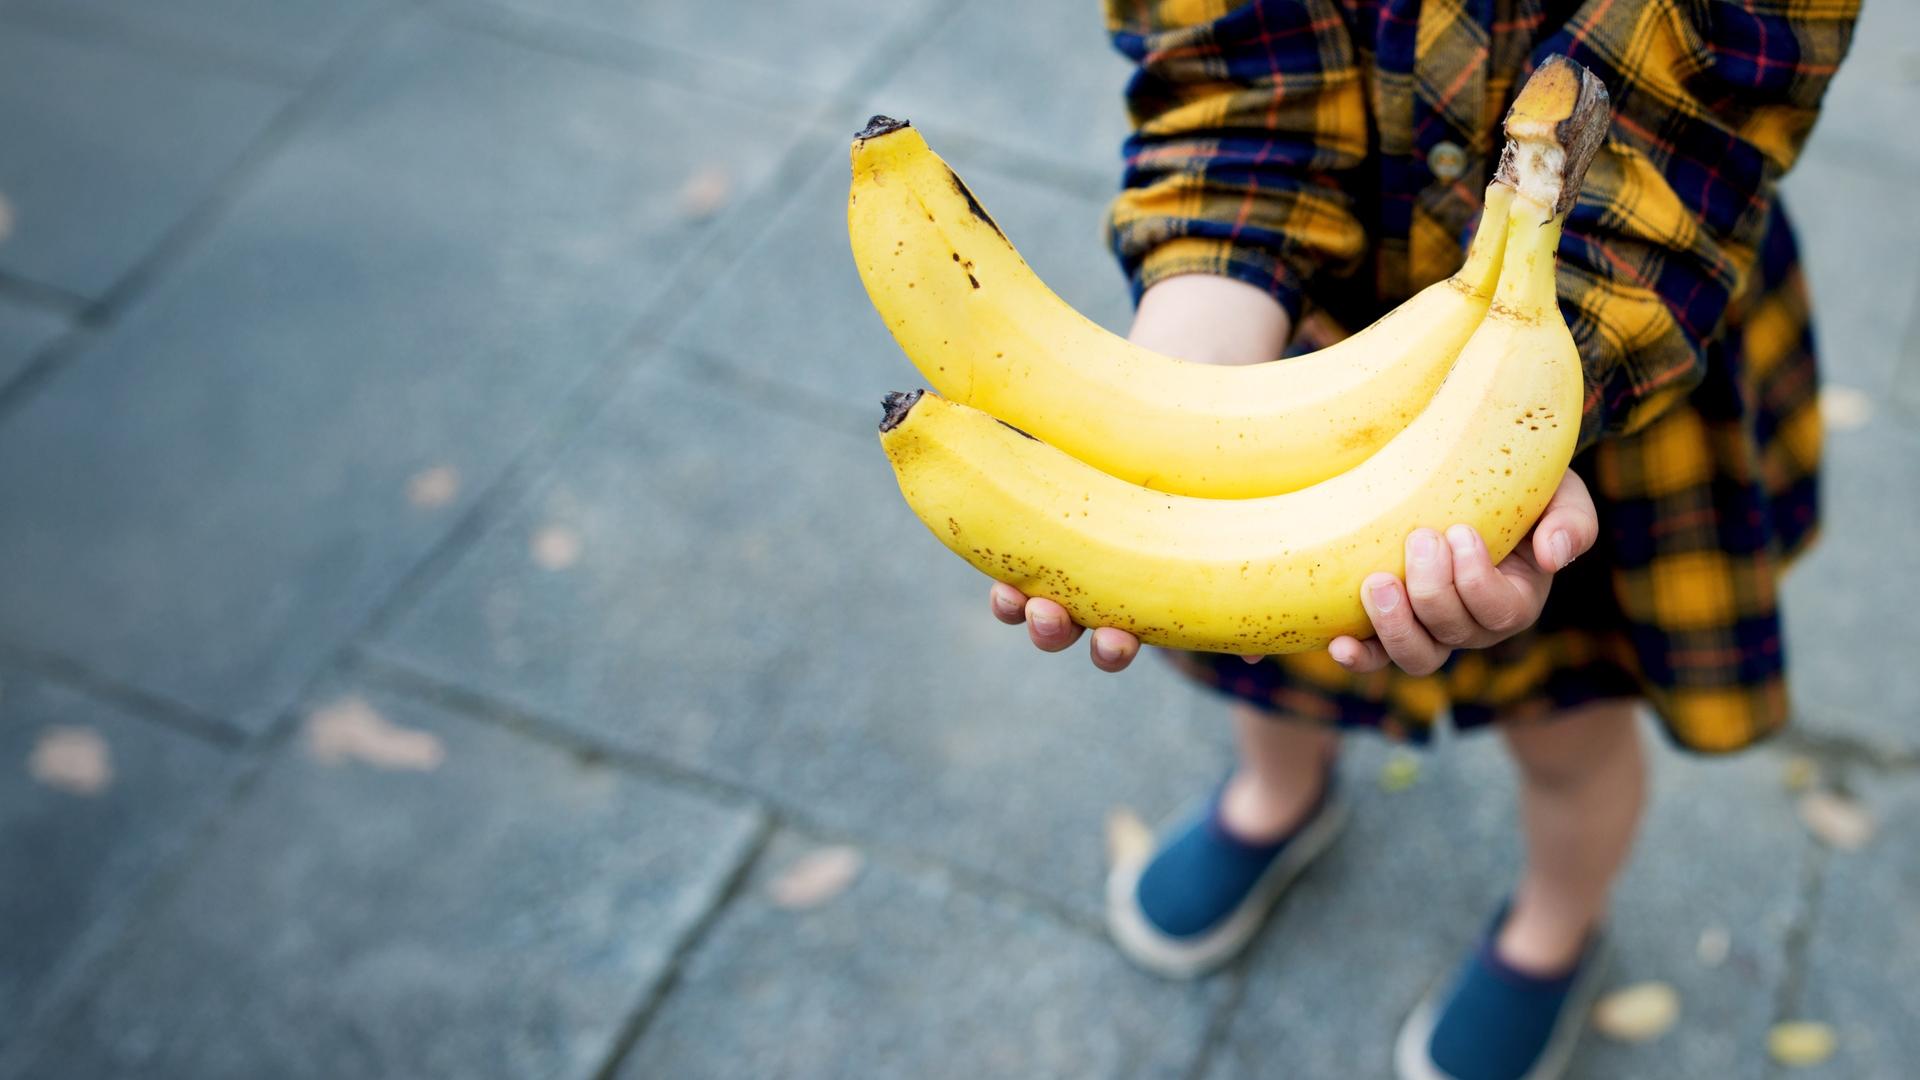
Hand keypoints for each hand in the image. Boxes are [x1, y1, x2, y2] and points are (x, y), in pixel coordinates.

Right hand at [982, 273, 1290, 673]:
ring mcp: (1143, 589)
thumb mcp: (1072, 412)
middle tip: (1051, 615)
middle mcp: (1093, 581)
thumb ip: (1028, 410)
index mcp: (1054, 549)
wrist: (1186, 414)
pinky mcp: (1199, 590)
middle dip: (1050, 629)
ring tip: (1113, 642)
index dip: (1010, 604)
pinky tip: (1246, 652)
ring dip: (1110, 649)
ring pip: (1120, 637)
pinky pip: (1212, 626)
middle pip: (1062, 625)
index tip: (1009, 594)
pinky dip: (1232, 643)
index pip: (1019, 593)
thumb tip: (937, 398)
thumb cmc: (1112, 415)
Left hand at [1326, 468, 1598, 675]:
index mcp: (1516, 600)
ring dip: (1394, 625)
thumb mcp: (1561, 495)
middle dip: (1432, 589)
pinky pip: (1377, 656)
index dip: (1476, 579)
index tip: (1460, 529)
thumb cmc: (1523, 489)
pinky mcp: (1392, 625)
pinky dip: (1360, 655)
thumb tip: (1555, 557)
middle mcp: (1473, 627)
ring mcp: (1430, 631)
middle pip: (1452, 631)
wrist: (1475, 485)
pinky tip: (1339, 642)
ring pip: (1416, 656)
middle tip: (1420, 536)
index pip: (1499, 610)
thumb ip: (1572, 523)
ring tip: (1376, 582)